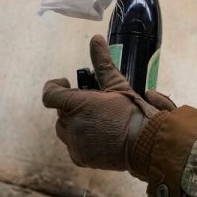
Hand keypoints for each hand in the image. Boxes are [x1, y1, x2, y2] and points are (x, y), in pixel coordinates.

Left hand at [42, 35, 174, 173]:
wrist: (145, 144)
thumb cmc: (133, 112)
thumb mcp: (118, 85)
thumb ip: (103, 63)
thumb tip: (96, 38)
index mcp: (76, 105)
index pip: (50, 94)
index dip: (55, 86)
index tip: (66, 83)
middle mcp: (70, 125)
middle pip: (60, 114)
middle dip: (72, 107)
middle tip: (92, 104)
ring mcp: (74, 144)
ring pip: (66, 130)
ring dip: (76, 123)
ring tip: (98, 120)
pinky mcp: (80, 158)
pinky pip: (74, 146)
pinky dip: (82, 140)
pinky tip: (100, 135)